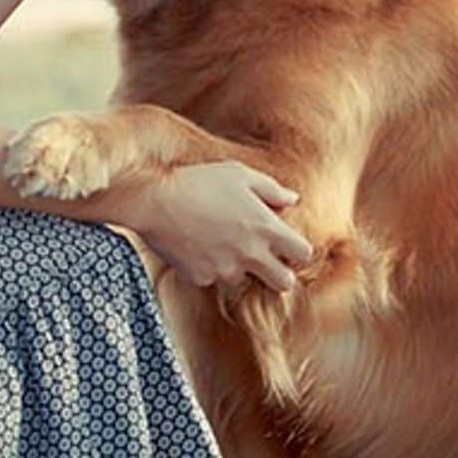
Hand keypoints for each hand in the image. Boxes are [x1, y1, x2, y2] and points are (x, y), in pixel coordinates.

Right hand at [121, 160, 314, 292]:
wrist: (154, 199)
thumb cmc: (198, 181)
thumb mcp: (239, 174)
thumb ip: (271, 190)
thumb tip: (292, 200)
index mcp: (265, 227)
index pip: (303, 255)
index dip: (297, 252)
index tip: (286, 246)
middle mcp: (250, 253)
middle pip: (284, 283)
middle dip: (279, 274)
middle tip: (265, 260)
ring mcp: (225, 269)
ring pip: (243, 280)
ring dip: (237, 267)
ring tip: (217, 240)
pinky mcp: (201, 278)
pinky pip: (212, 278)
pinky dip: (209, 266)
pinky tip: (196, 244)